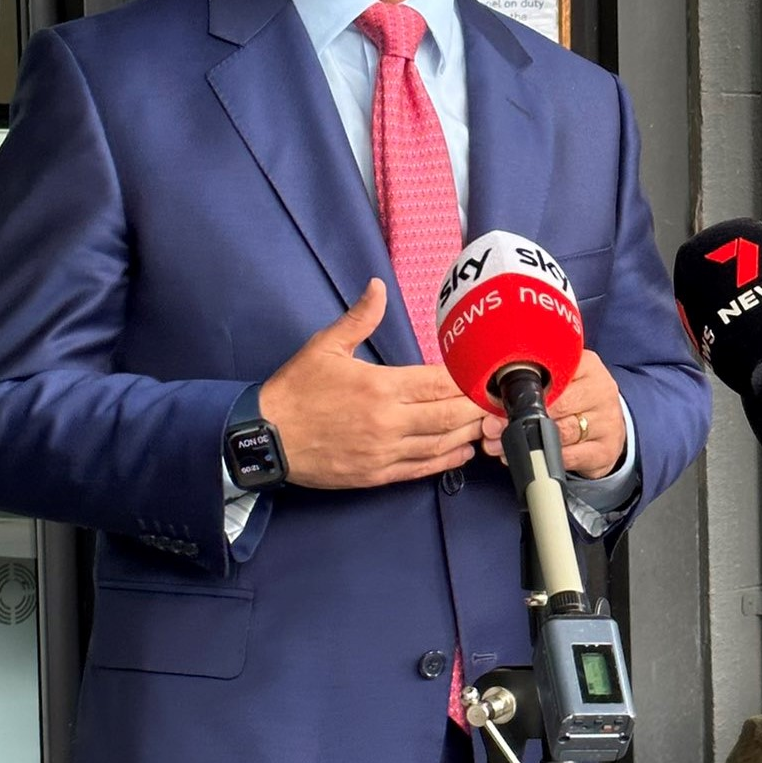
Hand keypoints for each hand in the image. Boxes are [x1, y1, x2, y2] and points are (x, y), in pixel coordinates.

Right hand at [260, 279, 485, 489]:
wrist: (266, 439)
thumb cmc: (295, 390)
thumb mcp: (325, 346)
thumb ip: (359, 318)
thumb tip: (378, 286)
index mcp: (380, 387)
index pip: (438, 383)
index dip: (466, 381)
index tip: (483, 375)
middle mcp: (388, 422)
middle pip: (449, 416)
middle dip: (476, 408)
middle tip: (495, 400)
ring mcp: (384, 453)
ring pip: (440, 445)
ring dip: (468, 434)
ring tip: (487, 424)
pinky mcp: (377, 475)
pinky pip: (421, 469)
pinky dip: (447, 462)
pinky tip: (463, 452)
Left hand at [480, 349, 626, 479]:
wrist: (609, 425)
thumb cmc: (576, 399)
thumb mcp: (562, 379)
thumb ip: (532, 381)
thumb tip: (490, 402)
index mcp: (587, 366)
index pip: (553, 373)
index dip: (521, 389)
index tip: (496, 401)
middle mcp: (601, 391)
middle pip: (557, 405)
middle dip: (519, 419)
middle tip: (491, 428)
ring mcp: (606, 421)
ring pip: (561, 433)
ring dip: (527, 442)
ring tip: (500, 446)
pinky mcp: (606, 449)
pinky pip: (570, 457)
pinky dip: (545, 460)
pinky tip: (526, 459)